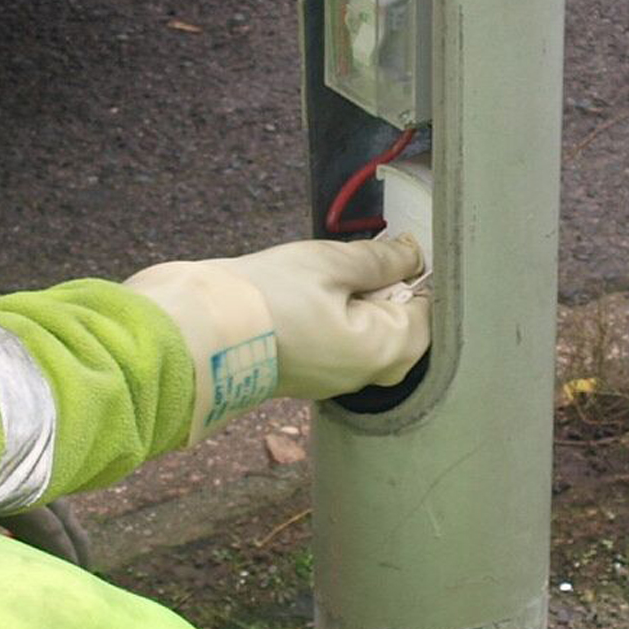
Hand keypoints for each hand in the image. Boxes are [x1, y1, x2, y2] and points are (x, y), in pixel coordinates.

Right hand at [215, 237, 428, 399]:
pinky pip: (339, 347)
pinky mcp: (304, 375)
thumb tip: (413, 256)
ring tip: (333, 276)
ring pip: (369, 339)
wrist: (200, 331)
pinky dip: (337, 320)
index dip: (419, 276)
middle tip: (365, 262)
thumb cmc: (269, 298)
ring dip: (362, 306)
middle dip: (391, 295)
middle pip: (402, 332)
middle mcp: (363, 375)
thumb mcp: (331, 263)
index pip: (428, 313)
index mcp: (381, 350)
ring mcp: (332, 380)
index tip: (400, 248)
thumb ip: (380, 260)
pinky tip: (312, 295)